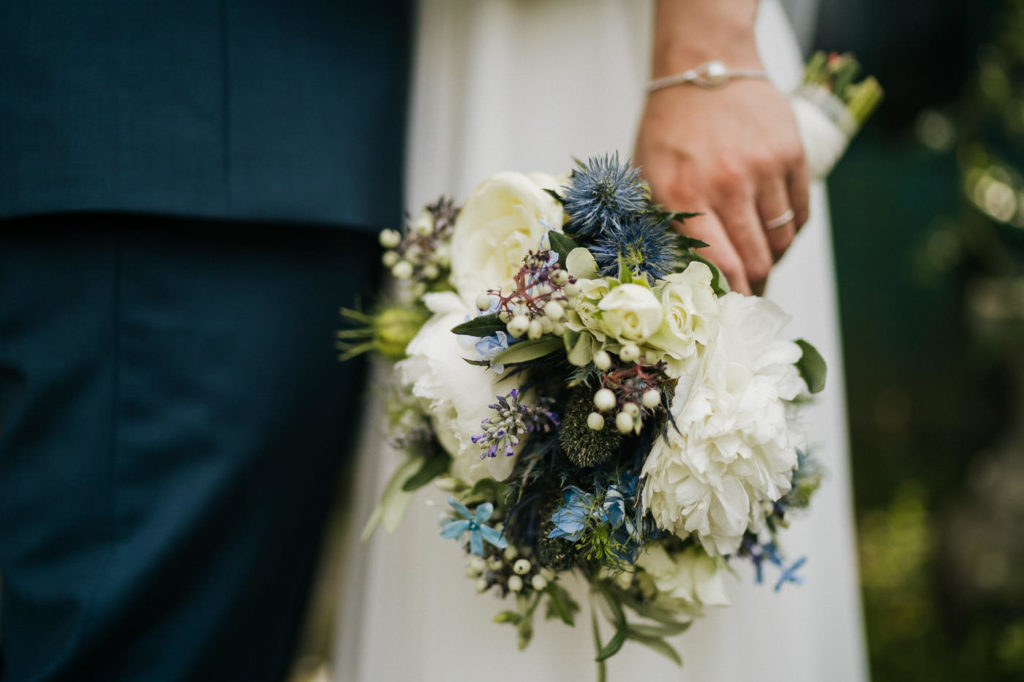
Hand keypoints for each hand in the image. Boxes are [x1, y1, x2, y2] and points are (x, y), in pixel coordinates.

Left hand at [634, 1, 809, 294]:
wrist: (704, 66)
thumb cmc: (669, 128)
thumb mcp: (647, 177)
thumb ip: (662, 224)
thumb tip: (679, 280)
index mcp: (681, 195)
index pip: (717, 266)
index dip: (729, 297)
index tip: (730, 313)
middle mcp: (725, 185)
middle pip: (755, 260)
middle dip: (754, 288)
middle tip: (750, 298)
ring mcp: (762, 169)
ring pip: (780, 241)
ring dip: (773, 260)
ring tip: (762, 264)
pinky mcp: (790, 154)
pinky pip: (799, 213)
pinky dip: (790, 232)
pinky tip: (776, 234)